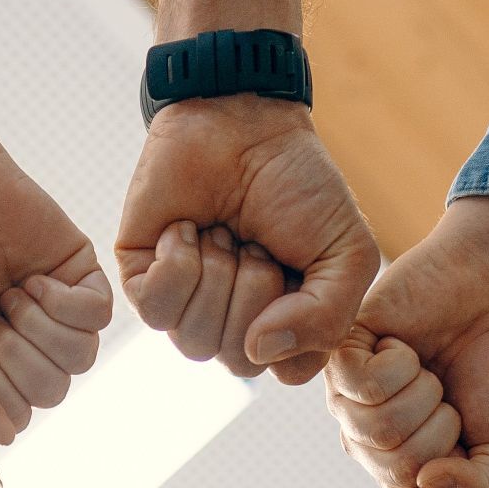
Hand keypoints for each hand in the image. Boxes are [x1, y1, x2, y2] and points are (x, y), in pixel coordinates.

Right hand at [0, 141, 112, 444]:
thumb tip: (8, 438)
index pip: (16, 416)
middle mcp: (33, 351)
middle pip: (53, 391)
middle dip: (13, 351)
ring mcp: (63, 317)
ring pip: (81, 358)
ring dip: (37, 325)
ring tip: (9, 294)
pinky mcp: (86, 281)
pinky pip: (97, 319)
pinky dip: (61, 300)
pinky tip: (34, 278)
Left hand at [116, 97, 379, 381]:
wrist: (241, 119)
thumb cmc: (298, 183)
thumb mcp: (346, 252)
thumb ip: (328, 319)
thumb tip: (258, 353)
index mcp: (283, 325)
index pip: (287, 369)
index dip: (299, 317)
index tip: (299, 262)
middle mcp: (232, 323)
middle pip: (237, 359)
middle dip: (254, 288)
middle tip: (256, 238)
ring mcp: (185, 304)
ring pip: (195, 341)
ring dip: (218, 273)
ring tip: (223, 230)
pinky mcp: (141, 279)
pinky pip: (155, 312)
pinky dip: (178, 262)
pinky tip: (186, 229)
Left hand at [326, 190, 488, 487]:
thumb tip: (428, 484)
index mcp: (408, 471)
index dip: (456, 473)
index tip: (468, 435)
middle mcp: (370, 443)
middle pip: (398, 469)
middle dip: (442, 427)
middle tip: (447, 393)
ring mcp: (350, 402)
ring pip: (378, 429)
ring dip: (423, 392)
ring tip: (427, 369)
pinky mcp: (338, 358)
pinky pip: (363, 385)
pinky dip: (400, 363)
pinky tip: (403, 347)